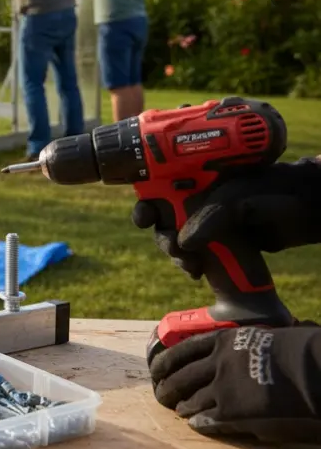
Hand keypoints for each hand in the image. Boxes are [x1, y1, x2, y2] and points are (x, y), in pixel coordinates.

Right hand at [131, 159, 320, 278]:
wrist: (309, 213)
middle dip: (156, 229)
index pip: (159, 181)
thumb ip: (208, 218)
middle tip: (166, 242)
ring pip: (173, 235)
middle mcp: (199, 196)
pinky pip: (191, 253)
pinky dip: (187, 263)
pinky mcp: (219, 243)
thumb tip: (182, 242)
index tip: (144, 217)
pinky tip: (197, 271)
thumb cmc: (274, 195)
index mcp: (198, 177)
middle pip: (160, 212)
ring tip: (189, 264)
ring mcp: (209, 220)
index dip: (146, 198)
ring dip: (172, 251)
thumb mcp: (236, 200)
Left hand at [149, 324, 320, 441]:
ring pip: (191, 400)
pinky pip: (208, 419)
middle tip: (161, 394)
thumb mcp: (259, 337)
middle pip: (179, 378)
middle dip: (166, 388)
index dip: (164, 362)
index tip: (155, 369)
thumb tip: (226, 355)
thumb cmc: (296, 350)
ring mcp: (224, 389)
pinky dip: (199, 422)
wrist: (314, 370)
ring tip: (178, 410)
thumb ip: (237, 347)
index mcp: (221, 341)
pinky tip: (196, 424)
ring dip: (182, 407)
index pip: (180, 351)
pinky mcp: (234, 412)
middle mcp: (217, 364)